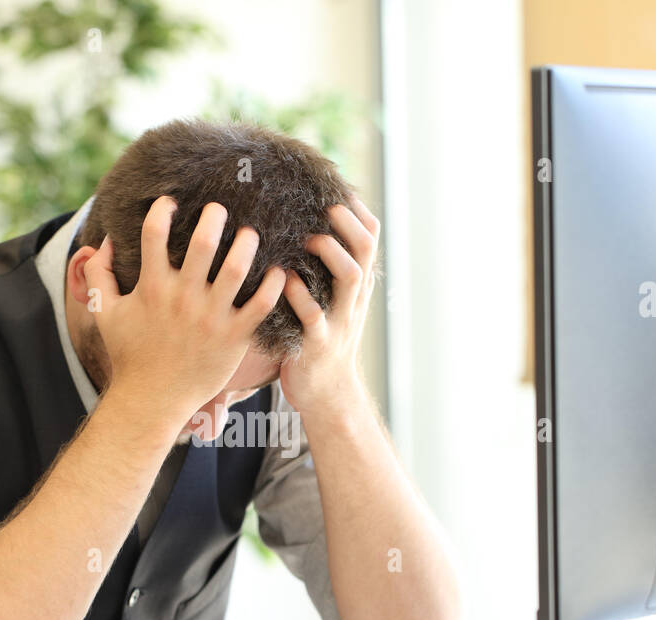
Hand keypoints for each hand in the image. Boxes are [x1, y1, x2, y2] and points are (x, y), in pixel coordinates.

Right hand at [84, 196, 285, 426]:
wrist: (152, 400)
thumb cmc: (129, 355)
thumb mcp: (106, 314)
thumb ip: (99, 277)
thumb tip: (100, 244)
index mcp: (151, 288)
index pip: (154, 234)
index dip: (161, 210)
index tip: (169, 202)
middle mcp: (182, 299)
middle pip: (203, 244)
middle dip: (213, 217)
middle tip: (219, 208)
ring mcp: (210, 318)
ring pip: (236, 270)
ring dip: (246, 245)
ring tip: (249, 234)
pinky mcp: (233, 337)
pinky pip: (260, 305)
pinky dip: (272, 285)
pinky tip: (277, 272)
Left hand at [279, 196, 379, 418]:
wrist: (327, 394)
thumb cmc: (320, 341)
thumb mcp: (332, 304)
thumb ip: (326, 272)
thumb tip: (308, 230)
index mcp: (356, 288)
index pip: (370, 239)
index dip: (358, 212)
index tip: (339, 189)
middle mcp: (354, 300)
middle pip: (365, 251)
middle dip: (349, 225)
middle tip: (327, 206)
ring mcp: (340, 321)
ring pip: (350, 279)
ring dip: (333, 254)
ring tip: (310, 239)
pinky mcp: (319, 344)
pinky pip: (315, 317)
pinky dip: (301, 297)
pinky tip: (285, 281)